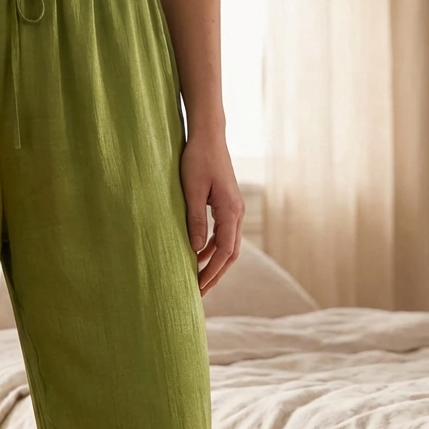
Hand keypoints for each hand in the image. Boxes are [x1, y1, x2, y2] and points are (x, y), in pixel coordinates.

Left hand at [179, 129, 244, 295]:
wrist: (208, 135)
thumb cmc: (197, 159)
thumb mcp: (191, 191)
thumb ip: (195, 221)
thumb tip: (195, 251)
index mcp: (230, 211)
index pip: (224, 251)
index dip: (212, 272)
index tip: (198, 288)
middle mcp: (237, 212)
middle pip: (230, 254)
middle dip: (215, 274)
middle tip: (199, 293)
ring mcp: (234, 209)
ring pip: (228, 245)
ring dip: (214, 263)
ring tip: (198, 279)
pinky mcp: (227, 205)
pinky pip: (223, 234)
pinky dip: (212, 249)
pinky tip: (198, 256)